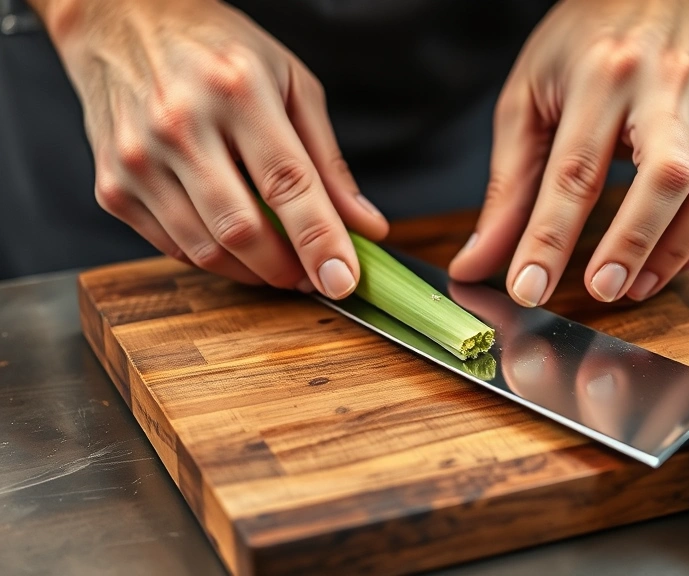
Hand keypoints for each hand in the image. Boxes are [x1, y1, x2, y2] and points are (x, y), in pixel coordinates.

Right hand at [34, 0, 387, 297]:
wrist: (123, 23)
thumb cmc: (218, 51)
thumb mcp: (292, 84)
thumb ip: (329, 162)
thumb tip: (366, 225)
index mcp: (235, 89)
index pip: (287, 183)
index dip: (320, 239)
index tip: (343, 279)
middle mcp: (179, 124)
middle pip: (241, 228)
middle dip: (287, 268)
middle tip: (313, 274)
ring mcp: (138, 159)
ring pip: (205, 249)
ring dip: (253, 271)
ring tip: (281, 263)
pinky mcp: (112, 186)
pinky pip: (173, 247)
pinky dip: (213, 257)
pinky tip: (234, 242)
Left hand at [448, 0, 688, 305]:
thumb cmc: (584, 43)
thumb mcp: (528, 97)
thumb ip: (507, 186)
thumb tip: (477, 263)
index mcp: (600, 75)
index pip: (574, 170)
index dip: (549, 238)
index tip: (528, 288)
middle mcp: (664, 88)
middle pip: (668, 176)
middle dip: (634, 243)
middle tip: (602, 289)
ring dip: (683, 249)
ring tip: (638, 284)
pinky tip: (687, 252)